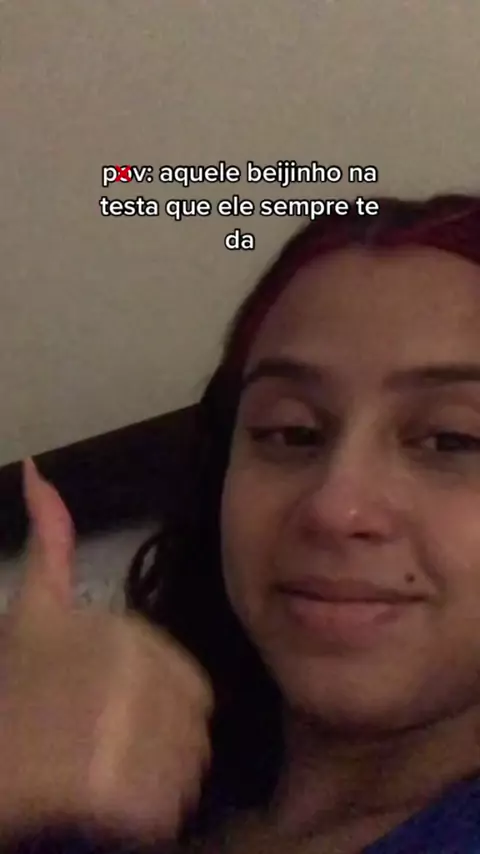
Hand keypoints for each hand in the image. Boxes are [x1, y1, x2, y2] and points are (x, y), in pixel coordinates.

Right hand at [0, 459, 212, 844]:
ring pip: (183, 768)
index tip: (103, 722)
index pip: (187, 686)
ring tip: (95, 779)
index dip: (150, 710)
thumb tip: (37, 471)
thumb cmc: (9, 690)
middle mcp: (140, 677)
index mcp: (128, 632)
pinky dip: (143, 817)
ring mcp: (134, 737)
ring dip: (151, 780)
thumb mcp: (30, 610)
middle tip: (95, 754)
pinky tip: (103, 812)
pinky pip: (166, 810)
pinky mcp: (127, 801)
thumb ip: (48, 542)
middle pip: (188, 724)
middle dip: (154, 744)